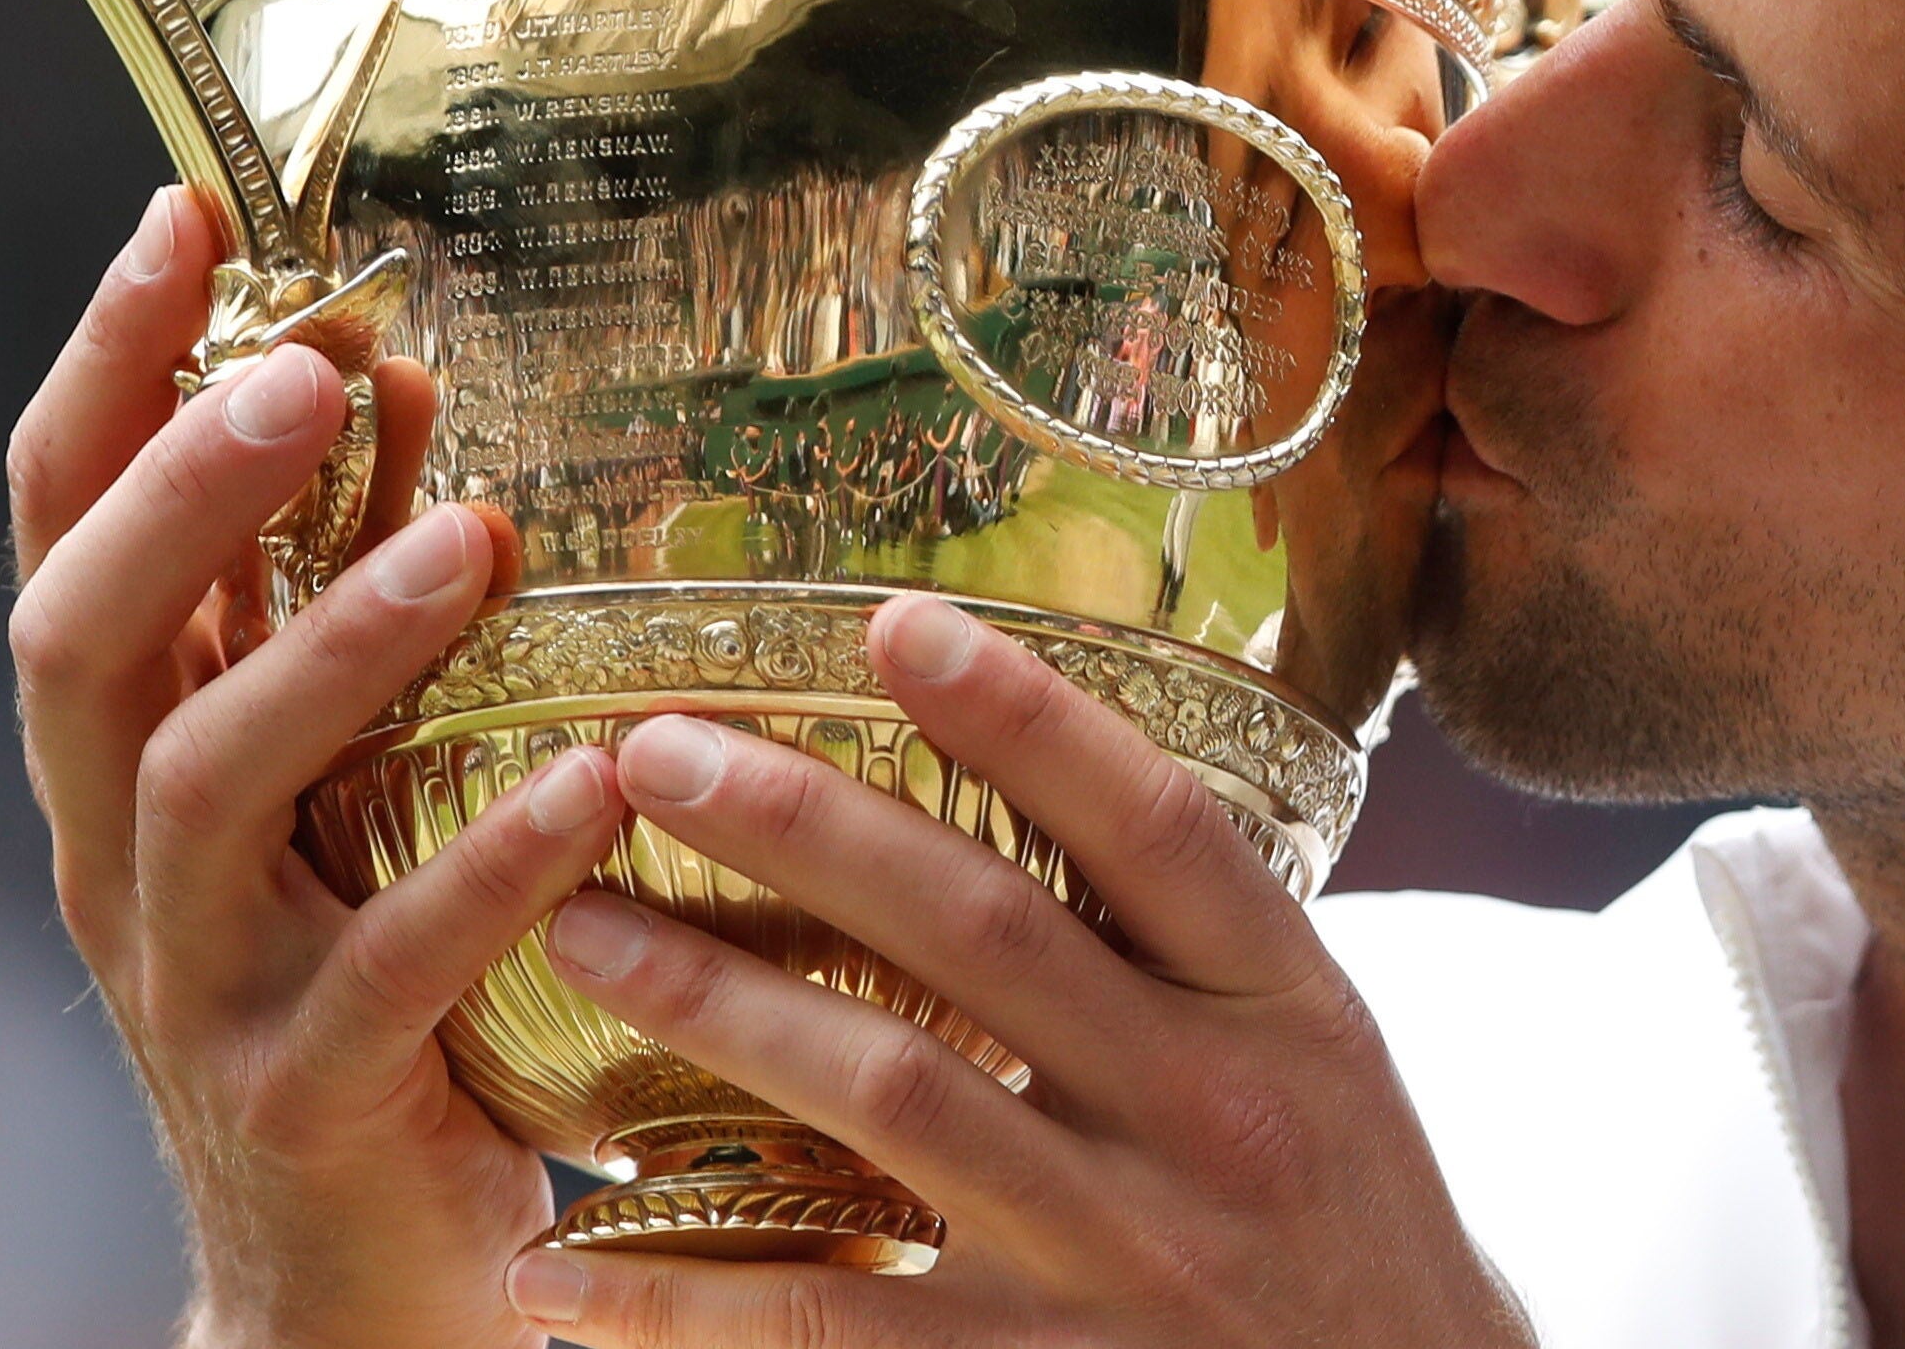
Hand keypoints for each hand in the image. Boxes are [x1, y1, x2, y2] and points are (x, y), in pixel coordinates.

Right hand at [9, 188, 626, 1348]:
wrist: (346, 1266)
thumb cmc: (359, 974)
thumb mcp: (333, 774)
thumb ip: (342, 590)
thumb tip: (397, 382)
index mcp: (125, 753)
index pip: (63, 530)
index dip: (106, 373)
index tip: (183, 220)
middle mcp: (127, 854)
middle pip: (82, 641)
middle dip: (177, 491)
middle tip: (305, 369)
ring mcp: (201, 981)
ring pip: (209, 789)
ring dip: (329, 653)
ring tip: (458, 544)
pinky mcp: (309, 1093)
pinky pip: (388, 967)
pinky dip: (482, 866)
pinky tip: (583, 782)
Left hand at [513, 596, 1533, 1346]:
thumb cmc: (1344, 1229)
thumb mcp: (1320, 1058)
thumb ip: (1192, 941)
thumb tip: (1029, 762)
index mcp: (1289, 1007)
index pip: (1157, 828)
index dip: (1026, 716)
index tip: (893, 625)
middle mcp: (1212, 1114)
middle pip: (988, 934)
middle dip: (807, 827)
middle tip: (652, 753)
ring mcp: (1126, 1256)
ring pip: (893, 1095)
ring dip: (720, 1007)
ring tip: (582, 932)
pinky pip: (836, 1323)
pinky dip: (685, 1293)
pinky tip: (560, 1265)